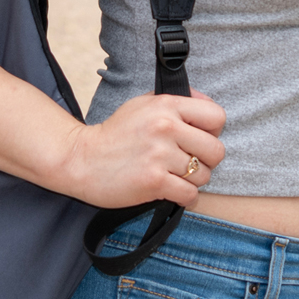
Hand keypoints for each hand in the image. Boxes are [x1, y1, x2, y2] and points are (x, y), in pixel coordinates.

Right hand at [57, 91, 224, 209]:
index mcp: (167, 105)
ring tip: (173, 175)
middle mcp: (166, 127)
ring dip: (192, 180)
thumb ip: (177, 101)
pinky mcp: (154, 181)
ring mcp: (160, 155)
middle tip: (188, 162)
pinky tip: (170, 189)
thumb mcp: (144, 104)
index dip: (213, 131)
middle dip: (206, 160)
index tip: (199, 139)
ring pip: (203, 175)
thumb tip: (207, 105)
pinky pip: (189, 194)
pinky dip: (183, 197)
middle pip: (216, 150)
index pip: (217, 116)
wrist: (81, 159)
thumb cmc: (115, 133)